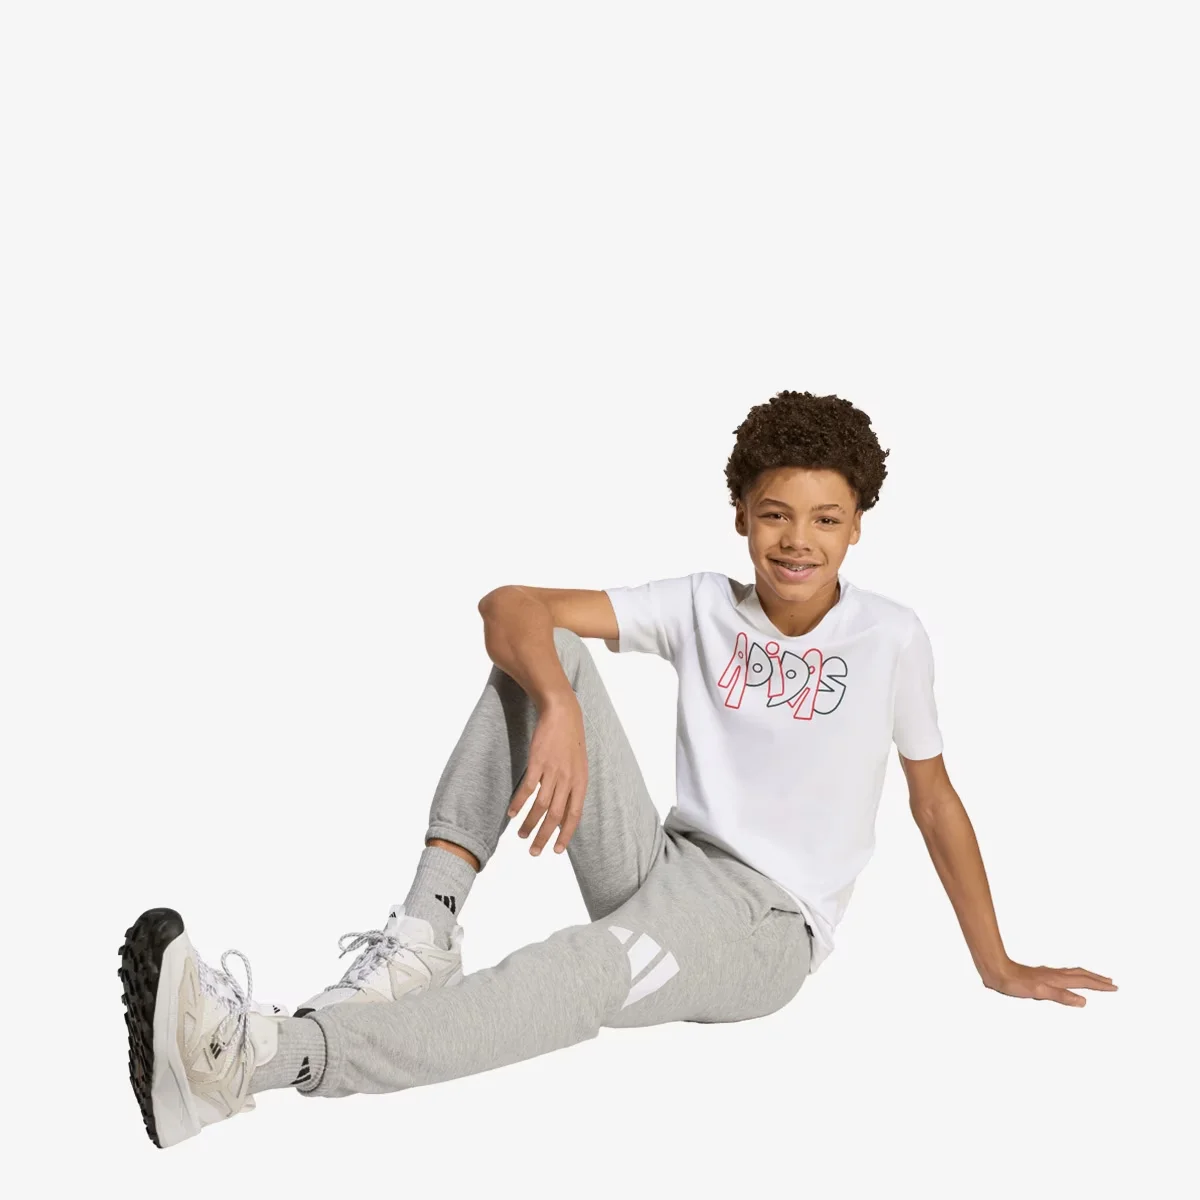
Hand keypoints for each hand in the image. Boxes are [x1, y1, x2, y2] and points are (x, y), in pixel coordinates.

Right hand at [506, 692, 588, 856]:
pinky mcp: (538, 762)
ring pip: (541, 806)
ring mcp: (553, 771)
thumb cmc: (570, 739)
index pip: (574, 815)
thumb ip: (573, 786)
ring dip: (529, 824)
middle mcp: (568, 779)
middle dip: (544, 836)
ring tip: (521, 835)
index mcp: (581, 782)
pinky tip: (512, 814)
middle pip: (555, 816)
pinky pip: (527, 789)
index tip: (557, 851)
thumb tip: (566, 807)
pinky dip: (519, 804)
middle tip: (534, 852)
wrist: (562, 712)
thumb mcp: (579, 764)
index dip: (565, 834)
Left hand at [982, 959, 1117, 1006]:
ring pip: (1072, 973)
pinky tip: (1067, 981)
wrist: (997, 971)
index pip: (1083, 982)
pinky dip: (1072, 977)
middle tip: (1111, 982)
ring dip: (1086, 976)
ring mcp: (1047, 974)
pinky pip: (1063, 975)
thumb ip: (1061, 996)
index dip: (1099, 986)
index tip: (1114, 988)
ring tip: (1094, 979)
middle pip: (1081, 975)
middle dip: (1096, 979)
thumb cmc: (1015, 983)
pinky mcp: (1040, 976)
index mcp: (1057, 979)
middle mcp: (1054, 975)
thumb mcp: (1039, 993)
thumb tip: (1084, 1001)